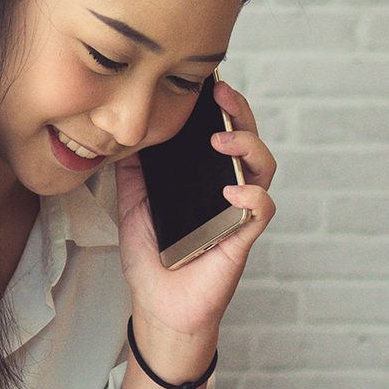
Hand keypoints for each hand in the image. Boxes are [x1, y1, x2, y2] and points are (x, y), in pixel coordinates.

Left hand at [114, 79, 274, 369]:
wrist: (157, 305)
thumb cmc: (153, 258)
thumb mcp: (134, 205)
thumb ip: (133, 171)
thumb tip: (124, 132)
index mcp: (205, 177)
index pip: (222, 132)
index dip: (221, 106)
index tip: (206, 84)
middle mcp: (227, 189)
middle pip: (249, 140)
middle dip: (240, 112)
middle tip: (220, 95)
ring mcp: (237, 212)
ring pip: (263, 167)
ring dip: (247, 146)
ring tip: (221, 140)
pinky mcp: (241, 238)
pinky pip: (260, 209)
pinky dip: (251, 194)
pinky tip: (232, 188)